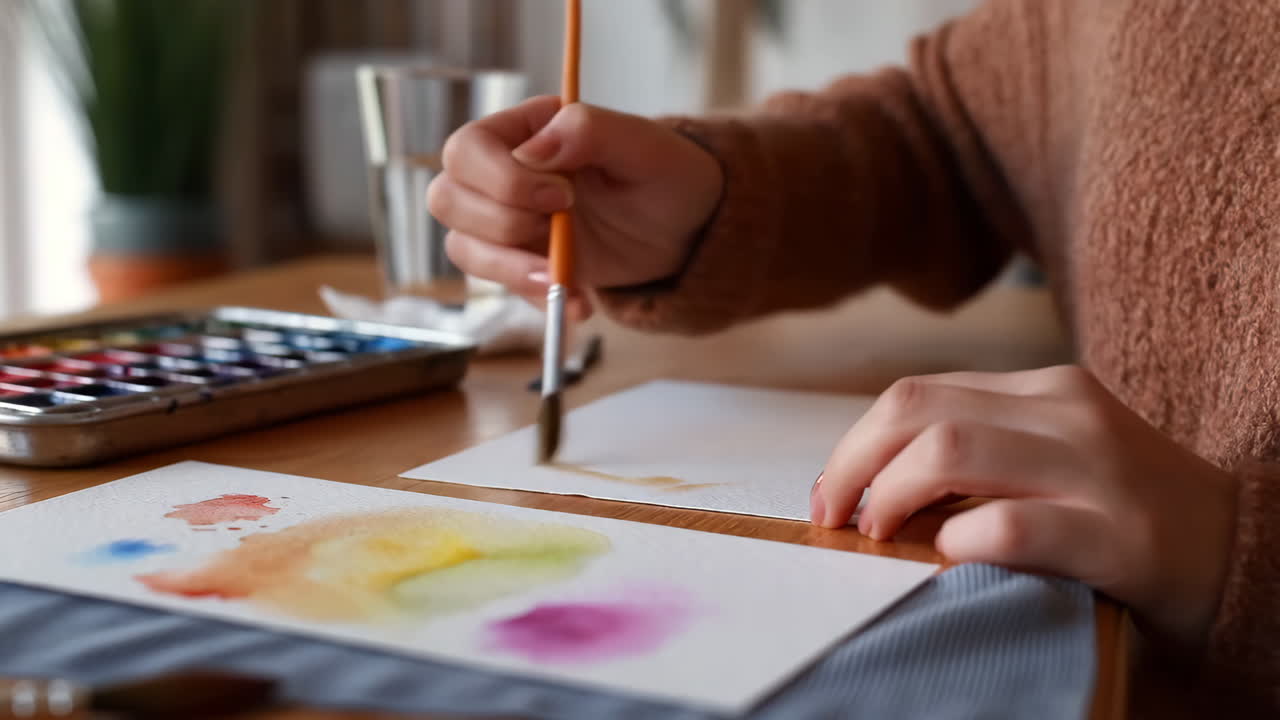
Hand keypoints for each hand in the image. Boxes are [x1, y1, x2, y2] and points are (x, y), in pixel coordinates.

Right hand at [427, 96, 724, 316]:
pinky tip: (580, 302)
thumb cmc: (667, 176)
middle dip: (500, 224)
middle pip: (447, 199)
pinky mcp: (521, 262)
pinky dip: (535, 297)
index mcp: (525, 129)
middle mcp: (503, 174)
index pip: (467, 149)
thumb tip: (534, 150)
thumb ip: (589, 131)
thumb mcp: (643, 146)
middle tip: (560, 228)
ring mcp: (507, 221)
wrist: (688, 229)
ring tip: (564, 279)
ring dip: (509, 270)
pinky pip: (500, 286)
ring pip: (462, 247)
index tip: (561, 195)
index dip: (501, 178)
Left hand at [811, 365, 1238, 648]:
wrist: (1245, 551)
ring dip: (891, 497)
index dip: (854, 444)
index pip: (917, 394)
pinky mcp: (1119, 535)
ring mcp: (1096, 469)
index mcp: (1044, 389)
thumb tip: (870, 487)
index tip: (830, 495)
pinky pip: (1012, 525)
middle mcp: (1067, 413)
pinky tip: (950, 557)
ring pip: (951, 450)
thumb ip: (981, 451)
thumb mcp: (1054, 456)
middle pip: (918, 411)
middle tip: (837, 520)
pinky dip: (960, 541)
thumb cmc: (1125, 513)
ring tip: (881, 539)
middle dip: (854, 464)